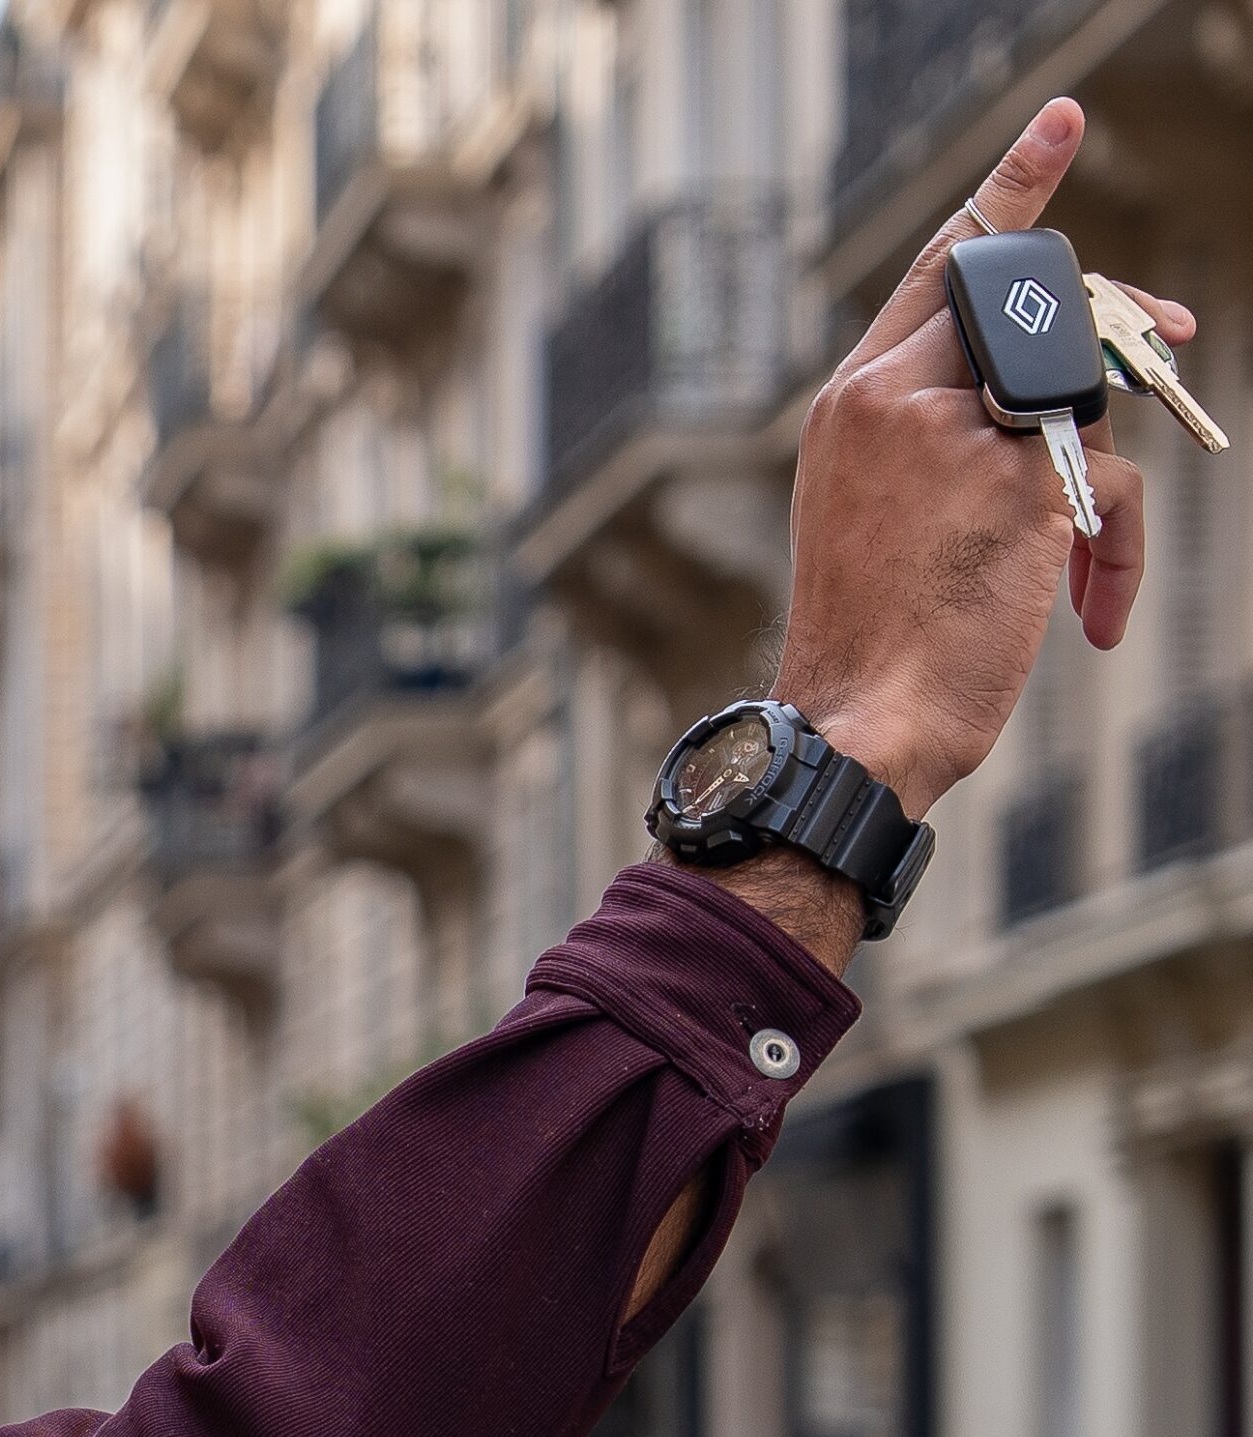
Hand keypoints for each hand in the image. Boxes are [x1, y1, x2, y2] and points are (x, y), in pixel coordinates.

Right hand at [773, 99, 1192, 821]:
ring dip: (1102, 478)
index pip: (941, 270)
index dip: (1011, 190)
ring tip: (1075, 569)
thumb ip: (942, 434)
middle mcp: (895, 400)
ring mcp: (956, 434)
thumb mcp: (883, 513)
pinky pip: (1112, 481)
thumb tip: (1057, 402)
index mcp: (852, 404)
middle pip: (1032, 304)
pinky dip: (1114, 552)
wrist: (857, 722)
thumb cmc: (872, 640)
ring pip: (1083, 397)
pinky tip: (1089, 614)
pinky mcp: (1020, 482)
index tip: (1061, 122)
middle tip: (1175, 335)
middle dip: (1115, 317)